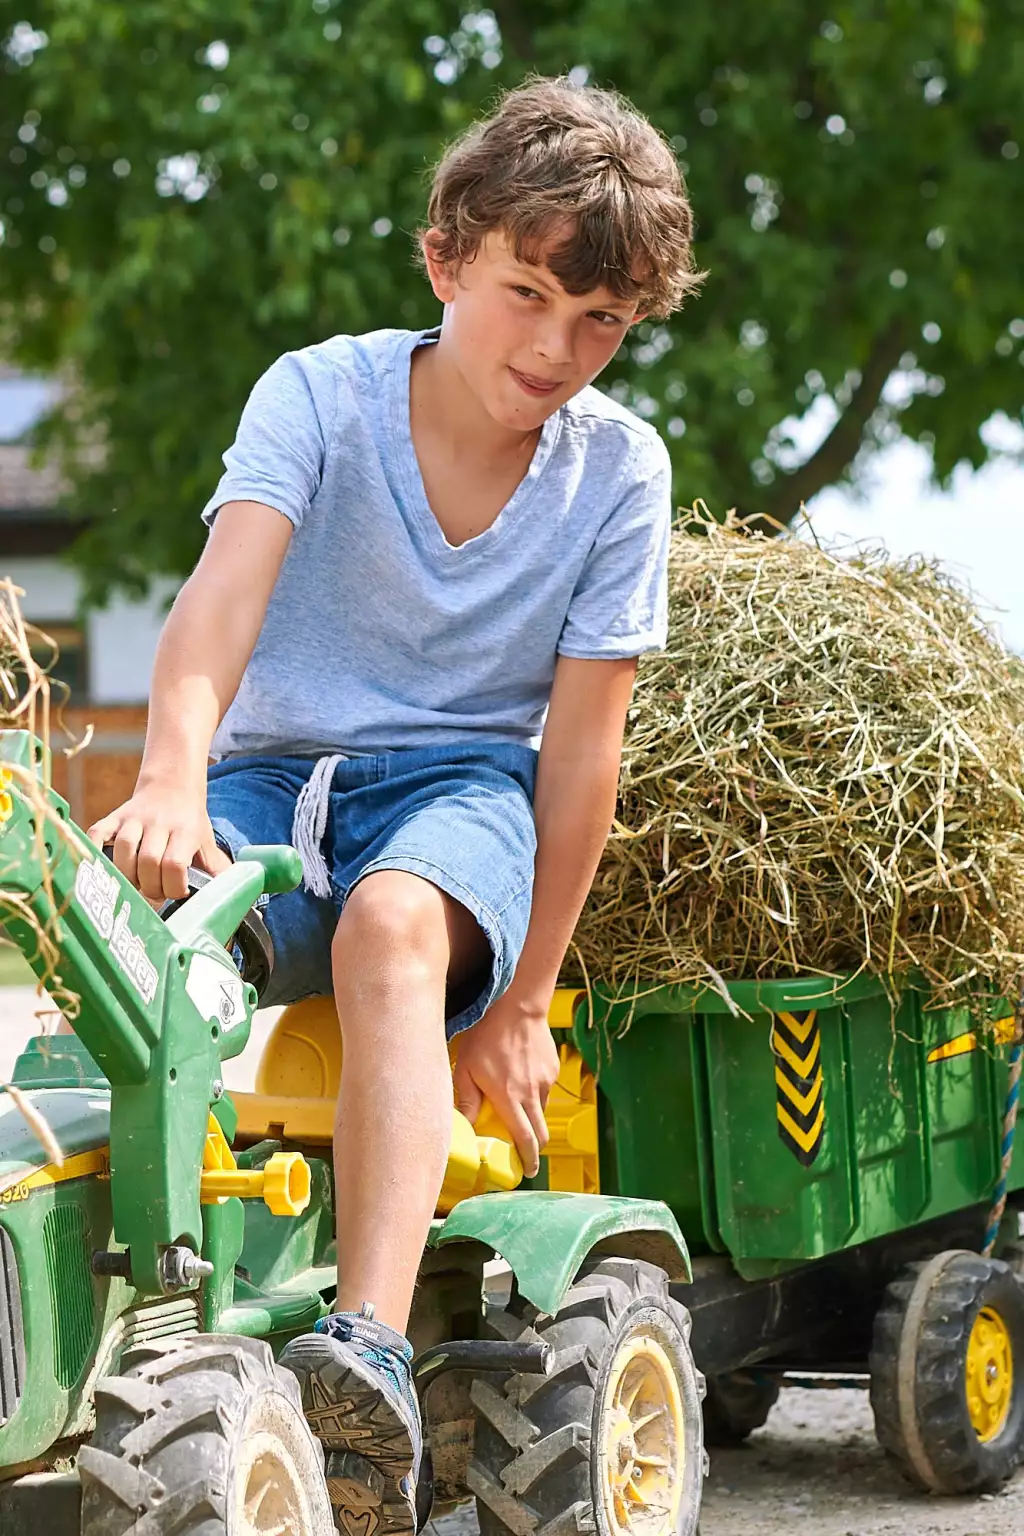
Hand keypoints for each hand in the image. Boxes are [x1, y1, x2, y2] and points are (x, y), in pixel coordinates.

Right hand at [87, 779, 229, 903]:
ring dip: (127, 875)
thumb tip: (229, 898)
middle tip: (154, 894)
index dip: (173, 887)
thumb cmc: (189, 821)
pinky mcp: (113, 817)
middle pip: (148, 861)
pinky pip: (96, 833)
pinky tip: (101, 868)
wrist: (171, 784)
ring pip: (123, 850)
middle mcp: (159, 823)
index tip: (176, 893)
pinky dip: (94, 851)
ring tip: (135, 885)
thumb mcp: (207, 843)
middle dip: (150, 887)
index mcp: (185, 831)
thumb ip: (216, 871)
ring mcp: (133, 819)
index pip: (174, 865)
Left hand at [453, 990, 560, 1177]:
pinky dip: (534, 1093)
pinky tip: (520, 1076)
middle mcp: (531, 1093)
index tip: (526, 1171)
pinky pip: (544, 1089)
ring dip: (531, 1115)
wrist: (518, 1005)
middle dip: (535, 1149)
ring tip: (514, 1102)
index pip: (524, 1139)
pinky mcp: (552, 1069)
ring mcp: (545, 1081)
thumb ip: (465, 1100)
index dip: (527, 1160)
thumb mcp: (466, 1068)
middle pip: (541, 1134)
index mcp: (509, 1098)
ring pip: (541, 1110)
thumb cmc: (487, 1035)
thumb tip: (460, 1127)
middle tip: (524, 1154)